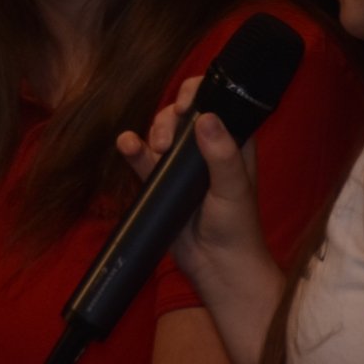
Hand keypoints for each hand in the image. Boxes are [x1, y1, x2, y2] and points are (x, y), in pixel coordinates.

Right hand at [116, 77, 269, 282]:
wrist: (216, 268)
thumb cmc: (236, 227)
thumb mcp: (233, 188)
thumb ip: (221, 154)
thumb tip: (205, 117)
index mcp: (231, 143)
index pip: (216, 103)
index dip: (198, 95)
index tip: (185, 106)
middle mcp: (205, 149)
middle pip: (181, 114)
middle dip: (168, 119)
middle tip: (166, 142)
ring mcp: (181, 167)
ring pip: (161, 133)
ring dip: (152, 132)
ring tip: (154, 150)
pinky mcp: (160, 184)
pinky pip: (143, 159)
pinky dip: (133, 148)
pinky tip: (126, 144)